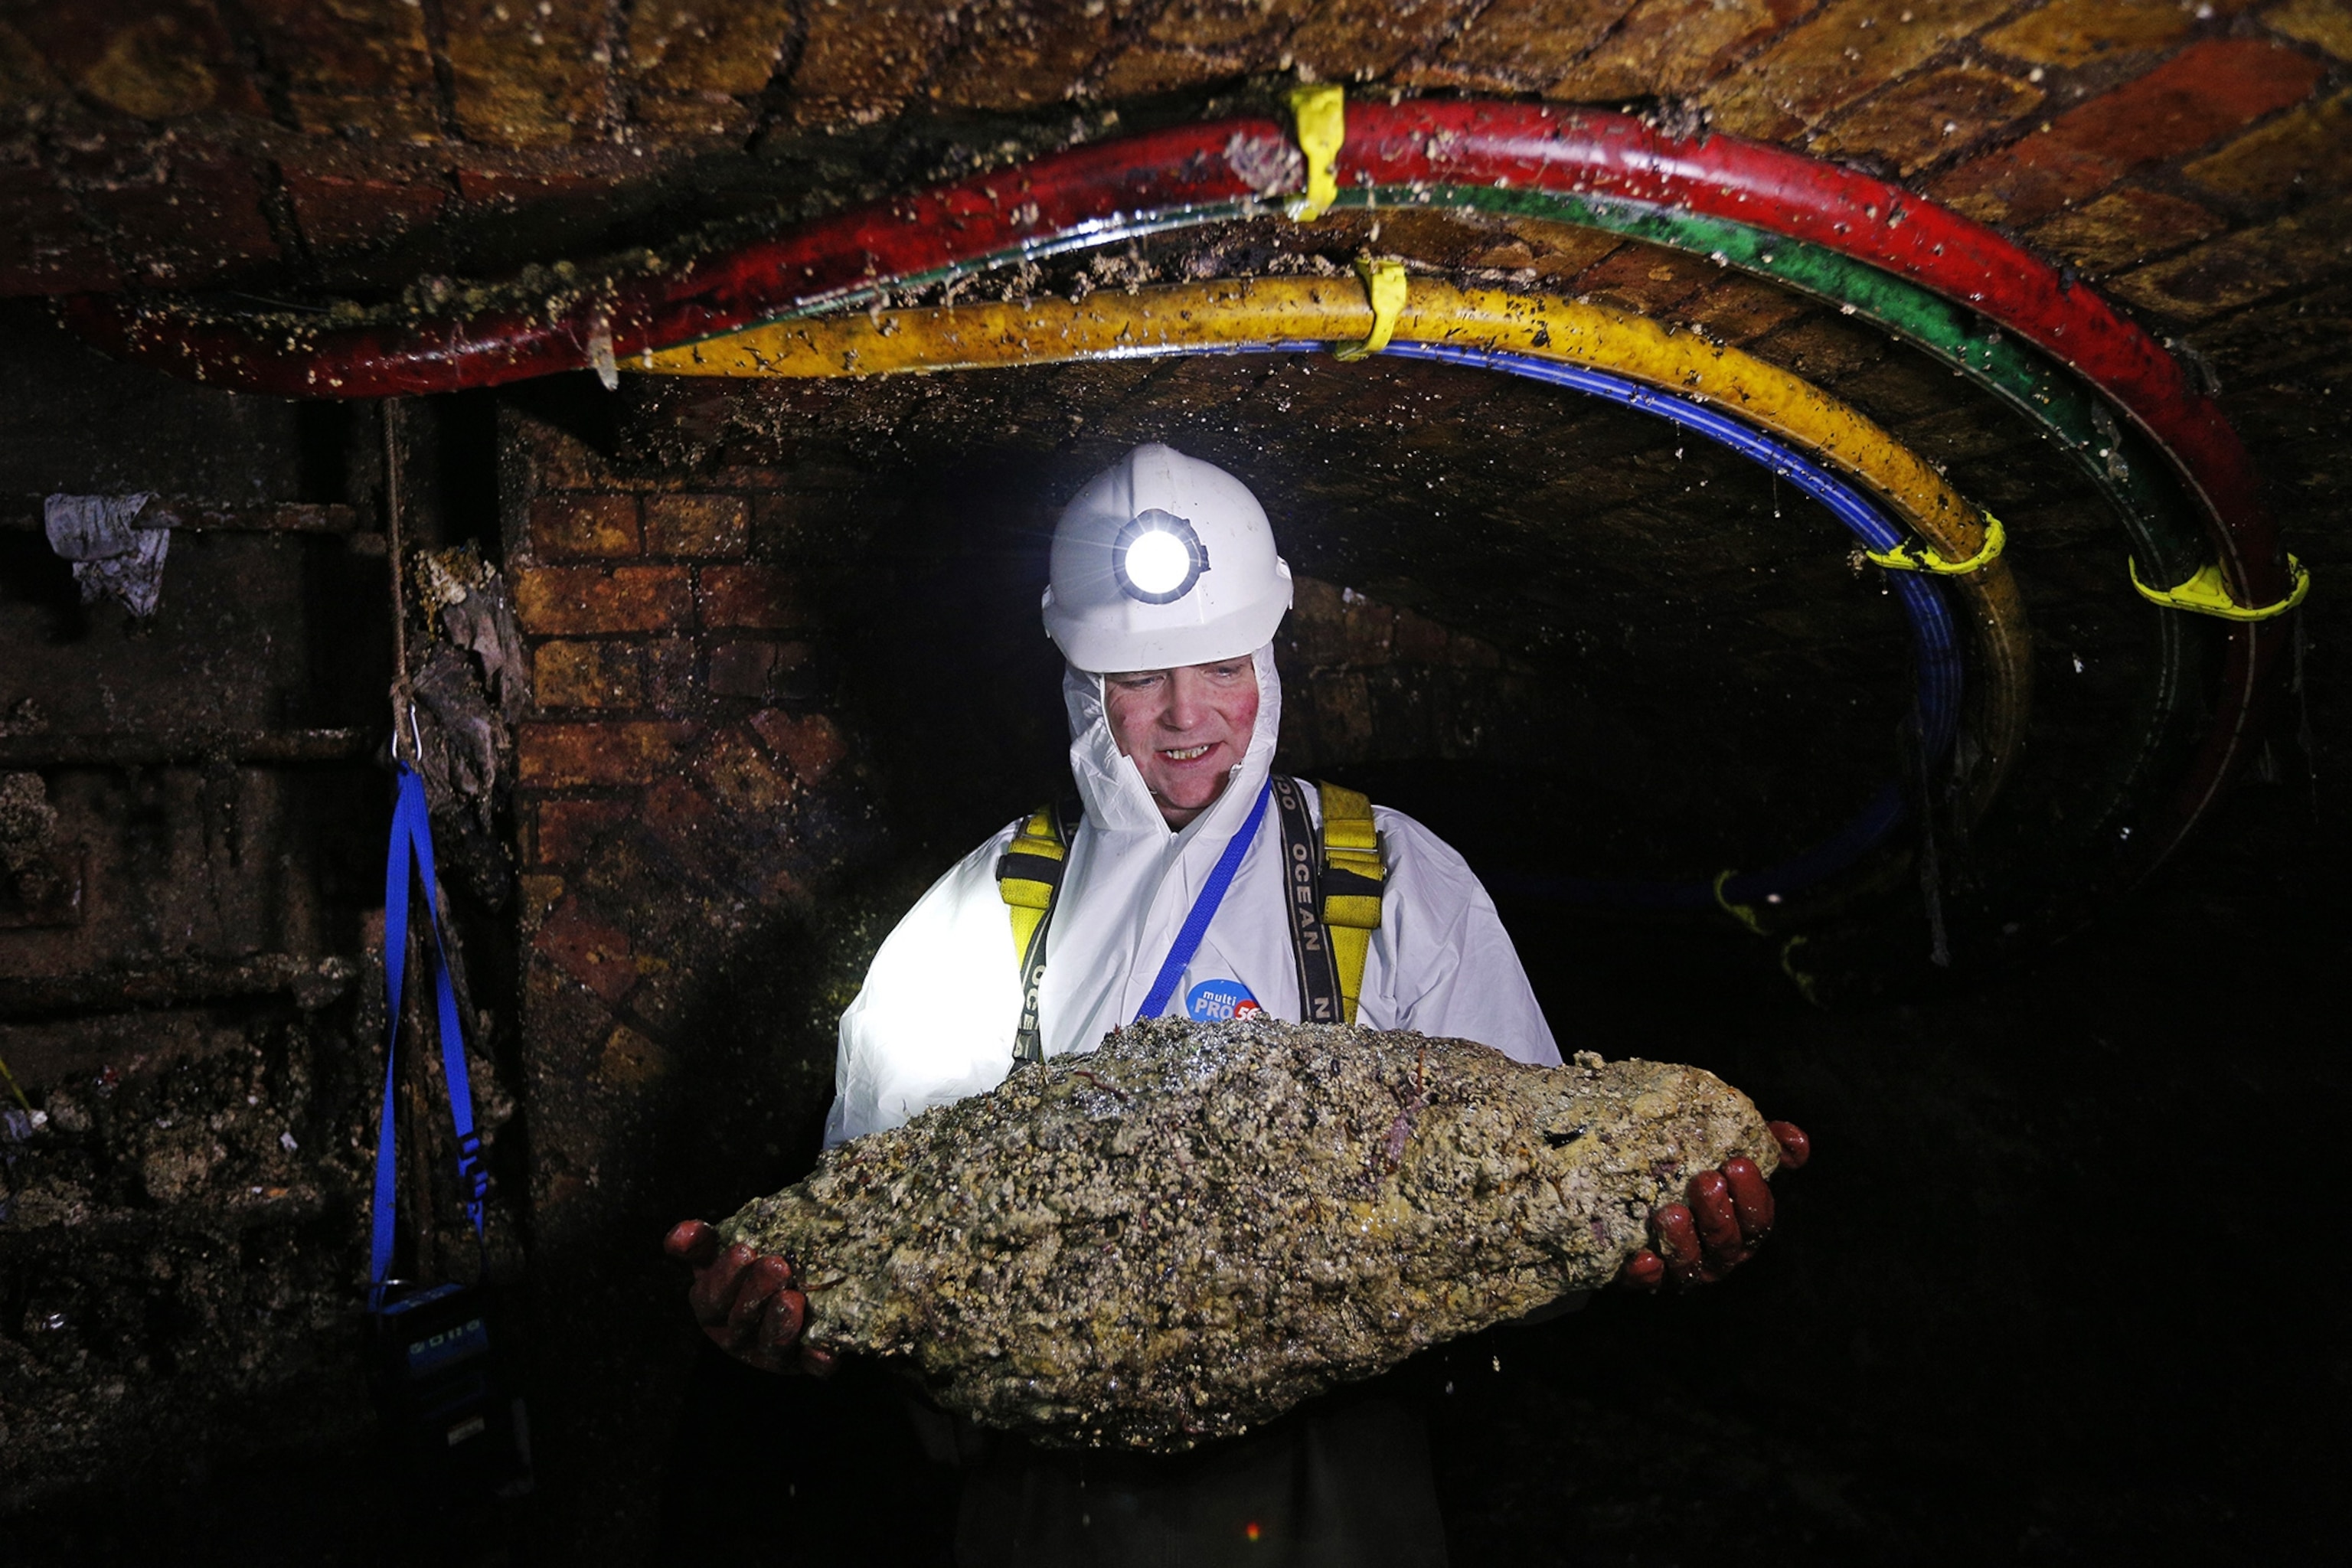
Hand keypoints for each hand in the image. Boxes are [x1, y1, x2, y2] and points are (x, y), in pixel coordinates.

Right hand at [662, 1219, 835, 1374]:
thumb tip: (678, 1238)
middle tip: (776, 1265)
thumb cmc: (752, 1267)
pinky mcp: (804, 1363)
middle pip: (741, 1321)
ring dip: (781, 1324)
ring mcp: (771, 1354)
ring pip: (772, 1346)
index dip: (724, 1276)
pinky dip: (816, 1361)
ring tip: (793, 1298)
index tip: (743, 1249)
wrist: (798, 1285)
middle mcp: (738, 1336)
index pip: (710, 1298)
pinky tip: (825, 1354)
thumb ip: (701, 1242)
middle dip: (756, 1293)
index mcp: (713, 1309)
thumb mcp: (721, 1251)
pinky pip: (811, 1367)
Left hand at [1620, 1120, 1808, 1289]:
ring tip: (1670, 1212)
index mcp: (1742, 1226)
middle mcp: (1717, 1252)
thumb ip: (1769, 1145)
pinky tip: (1644, 1257)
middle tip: (1706, 1181)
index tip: (1737, 1163)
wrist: (1636, 1185)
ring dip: (1683, 1241)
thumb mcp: (1732, 1150)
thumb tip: (1796, 1140)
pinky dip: (1648, 1273)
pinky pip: (1649, 1281)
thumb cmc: (1696, 1169)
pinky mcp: (1645, 1275)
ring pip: (1690, 1265)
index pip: (1757, 1218)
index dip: (1751, 1195)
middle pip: (1726, 1243)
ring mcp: (1683, 1267)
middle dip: (1718, 1214)